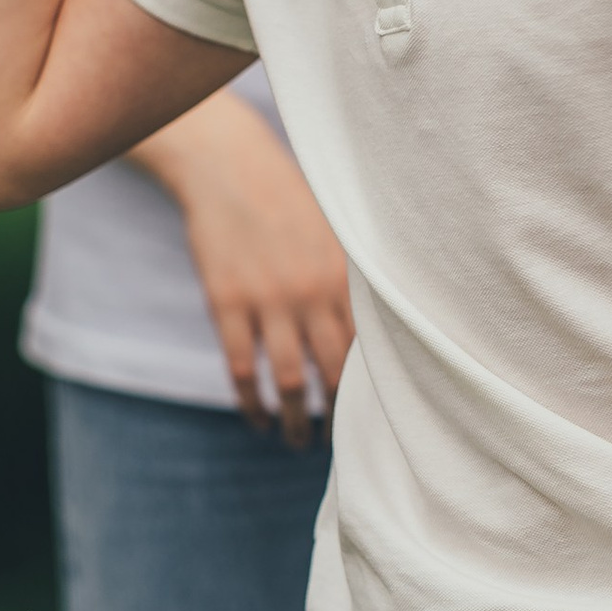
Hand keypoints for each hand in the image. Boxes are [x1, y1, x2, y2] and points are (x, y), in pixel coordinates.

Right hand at [146, 95, 353, 442]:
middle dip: (341, 415)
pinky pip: (244, 369)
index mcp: (344, 277)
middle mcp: (311, 293)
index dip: (374, 387)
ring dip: (297, 420)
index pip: (368, 348)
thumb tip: (384, 327)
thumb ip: (353, 279)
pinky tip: (258, 419)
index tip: (380, 414)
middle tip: (344, 443)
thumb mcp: (333, 232)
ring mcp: (268, 301)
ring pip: (291, 381)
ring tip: (298, 442)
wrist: (229, 167)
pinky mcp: (227, 304)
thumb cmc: (288, 199)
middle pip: (335, 373)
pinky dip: (252, 402)